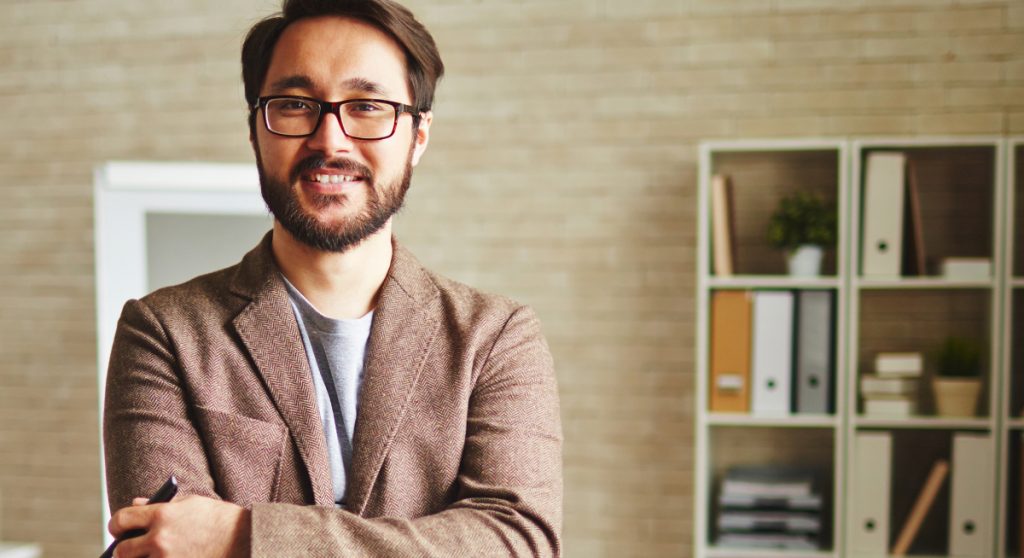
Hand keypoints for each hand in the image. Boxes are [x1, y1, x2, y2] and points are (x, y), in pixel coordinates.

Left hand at [108, 495, 249, 557]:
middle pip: (123, 551)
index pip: (122, 519)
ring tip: (153, 555)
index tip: (119, 530)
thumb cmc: (219, 520)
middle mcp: (159, 539)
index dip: (117, 525)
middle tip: (131, 550)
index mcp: (162, 515)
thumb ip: (161, 506)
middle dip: (124, 550)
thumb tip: (136, 505)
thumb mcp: (191, 504)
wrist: (245, 540)